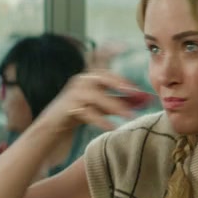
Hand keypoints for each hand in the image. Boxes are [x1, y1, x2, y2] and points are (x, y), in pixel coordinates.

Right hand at [36, 71, 150, 132]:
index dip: (120, 72)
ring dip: (114, 105)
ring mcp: (72, 93)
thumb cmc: (79, 114)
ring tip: (129, 116)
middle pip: (102, 78)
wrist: (51, 127)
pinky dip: (100, 120)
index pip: (106, 70)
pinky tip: (112, 127)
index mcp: (89, 78)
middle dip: (120, 84)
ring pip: (96, 96)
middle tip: (136, 93)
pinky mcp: (67, 108)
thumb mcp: (102, 106)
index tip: (133, 72)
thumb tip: (145, 100)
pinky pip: (87, 112)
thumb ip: (121, 101)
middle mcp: (80, 81)